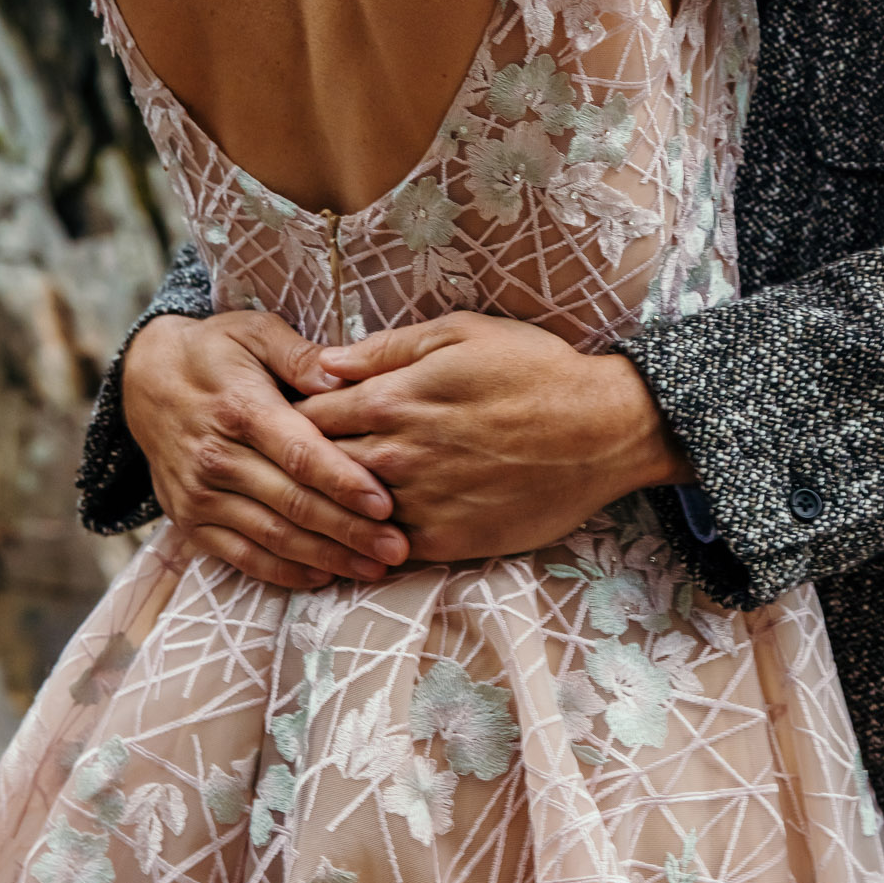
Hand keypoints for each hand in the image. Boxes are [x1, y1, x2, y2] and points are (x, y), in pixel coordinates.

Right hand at [121, 312, 409, 589]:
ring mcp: (199, 495)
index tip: (385, 504)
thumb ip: (302, 355)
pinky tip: (322, 576)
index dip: (344, 483)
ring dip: (325, 557)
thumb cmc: (216, 352)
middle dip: (349, 530)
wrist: (146, 380)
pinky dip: (282, 572)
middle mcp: (215, 458)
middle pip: (293, 503)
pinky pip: (239, 556)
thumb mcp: (257, 333)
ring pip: (272, 536)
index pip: (299, 455)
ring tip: (374, 568)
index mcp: (240, 409)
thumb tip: (344, 375)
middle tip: (396, 547)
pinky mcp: (189, 520)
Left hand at [304, 311, 692, 564]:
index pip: (308, 415)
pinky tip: (355, 539)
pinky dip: (363, 544)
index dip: (290, 417)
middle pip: (315, 468)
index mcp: (392, 399)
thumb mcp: (461, 333)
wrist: (602, 430)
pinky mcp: (447, 540)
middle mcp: (396, 454)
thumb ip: (387, 349)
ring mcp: (420, 502)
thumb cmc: (535, 370)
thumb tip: (325, 362)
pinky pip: (383, 549)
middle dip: (296, 467)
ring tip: (308, 508)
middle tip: (281, 468)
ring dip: (325, 510)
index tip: (281, 421)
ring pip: (344, 514)